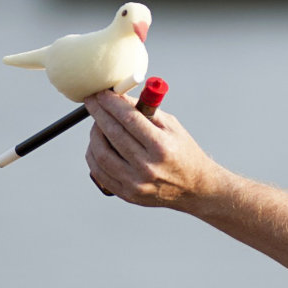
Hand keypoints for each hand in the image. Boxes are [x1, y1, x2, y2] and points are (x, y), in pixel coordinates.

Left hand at [83, 90, 220, 208]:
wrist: (195, 188)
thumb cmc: (183, 151)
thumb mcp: (172, 126)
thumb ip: (146, 110)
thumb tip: (119, 95)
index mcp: (161, 146)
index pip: (128, 118)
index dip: (111, 103)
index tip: (100, 93)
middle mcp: (148, 167)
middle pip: (112, 134)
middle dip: (98, 113)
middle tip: (92, 102)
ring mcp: (136, 183)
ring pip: (101, 153)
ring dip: (94, 134)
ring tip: (97, 123)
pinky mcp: (127, 194)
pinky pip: (99, 172)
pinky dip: (93, 154)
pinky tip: (97, 143)